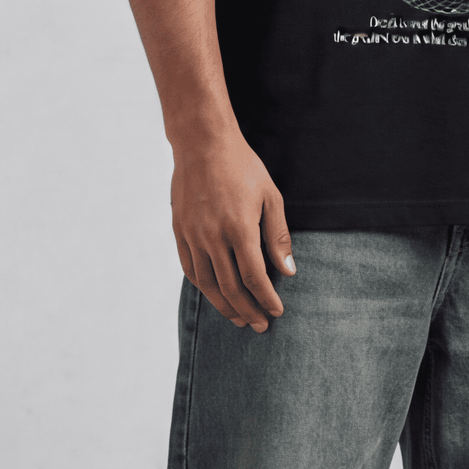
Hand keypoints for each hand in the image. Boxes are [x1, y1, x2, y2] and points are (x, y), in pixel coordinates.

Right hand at [170, 127, 294, 331]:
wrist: (202, 144)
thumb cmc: (242, 167)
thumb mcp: (270, 197)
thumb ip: (278, 237)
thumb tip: (288, 271)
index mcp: (239, 228)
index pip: (254, 277)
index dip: (266, 298)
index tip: (277, 311)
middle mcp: (213, 237)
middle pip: (231, 287)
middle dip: (248, 310)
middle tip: (261, 325)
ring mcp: (193, 235)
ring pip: (208, 284)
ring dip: (225, 306)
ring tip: (239, 318)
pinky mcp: (179, 231)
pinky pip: (190, 268)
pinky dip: (203, 287)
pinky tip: (215, 294)